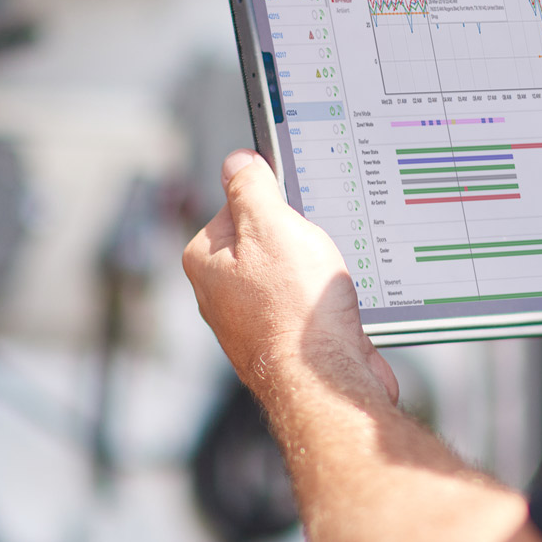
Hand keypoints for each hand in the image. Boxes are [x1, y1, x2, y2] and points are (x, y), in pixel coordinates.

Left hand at [182, 150, 397, 410]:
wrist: (325, 379)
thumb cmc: (293, 306)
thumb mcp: (270, 224)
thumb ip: (250, 186)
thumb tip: (237, 161)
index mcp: (205, 260)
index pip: (236, 204)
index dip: (273, 200)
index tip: (297, 206)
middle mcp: (221, 293)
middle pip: (266, 238)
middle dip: (299, 236)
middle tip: (316, 244)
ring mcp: (253, 319)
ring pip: (291, 271)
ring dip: (316, 268)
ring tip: (327, 279)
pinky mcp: (286, 339)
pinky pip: (308, 302)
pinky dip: (326, 299)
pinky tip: (337, 304)